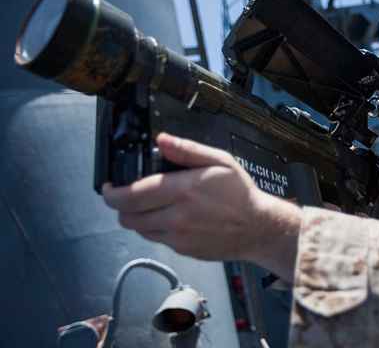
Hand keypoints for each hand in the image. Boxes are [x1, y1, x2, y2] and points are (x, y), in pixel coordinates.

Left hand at [102, 133, 300, 279]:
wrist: (258, 228)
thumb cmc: (240, 193)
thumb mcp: (220, 161)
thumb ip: (188, 150)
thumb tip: (160, 139)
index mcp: (183, 190)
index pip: (131, 196)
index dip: (110, 192)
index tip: (108, 186)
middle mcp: (176, 217)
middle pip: (127, 217)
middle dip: (120, 205)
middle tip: (126, 194)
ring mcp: (178, 238)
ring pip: (139, 230)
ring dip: (137, 217)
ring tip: (149, 205)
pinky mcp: (182, 251)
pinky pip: (156, 239)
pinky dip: (154, 228)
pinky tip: (169, 217)